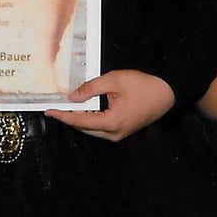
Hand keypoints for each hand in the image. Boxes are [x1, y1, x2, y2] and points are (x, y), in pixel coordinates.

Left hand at [46, 69, 175, 141]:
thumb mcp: (114, 80)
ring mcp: (120, 135)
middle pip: (84, 128)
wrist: (167, 93)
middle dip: (70, 118)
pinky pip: (102, 128)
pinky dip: (92, 120)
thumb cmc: (143, 85)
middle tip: (56, 107)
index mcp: (111, 122)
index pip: (80, 121)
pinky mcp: (124, 131)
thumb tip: (72, 97)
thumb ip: (91, 88)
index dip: (63, 116)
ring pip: (93, 130)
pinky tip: (86, 110)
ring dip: (81, 119)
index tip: (49, 112)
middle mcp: (114, 134)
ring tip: (68, 108)